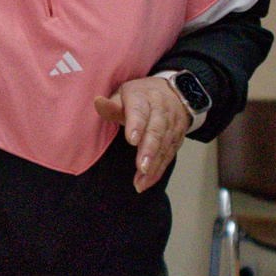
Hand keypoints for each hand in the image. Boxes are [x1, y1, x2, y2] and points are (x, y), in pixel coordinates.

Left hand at [93, 76, 192, 192]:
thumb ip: (112, 104)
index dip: (137, 125)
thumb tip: (98, 103)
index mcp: (143, 98)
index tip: (132, 139)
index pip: (140, 111)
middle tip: (141, 166)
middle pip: (156, 131)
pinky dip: (159, 170)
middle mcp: (160, 111)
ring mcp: (172, 125)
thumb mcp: (125, 94)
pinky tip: (148, 182)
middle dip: (149, 150)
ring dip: (153, 165)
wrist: (176, 93)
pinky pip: (169, 155)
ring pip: (164, 146)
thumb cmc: (141, 96)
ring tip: (141, 182)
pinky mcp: (177, 138)